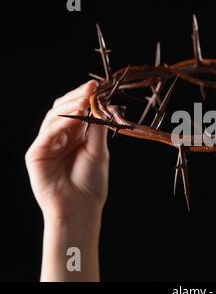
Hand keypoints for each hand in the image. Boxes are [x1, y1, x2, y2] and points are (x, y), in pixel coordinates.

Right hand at [25, 80, 108, 280]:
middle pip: (62, 109)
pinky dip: (61, 124)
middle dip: (76, 97)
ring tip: (85, 101)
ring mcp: (46, 144)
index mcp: (74, 136)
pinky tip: (74, 117)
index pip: (76, 110)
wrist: (81, 207)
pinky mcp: (35, 153)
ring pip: (53, 118)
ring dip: (69, 107)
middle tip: (90, 88)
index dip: (84, 97)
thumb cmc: (91, 182)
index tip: (96, 85)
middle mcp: (59, 137)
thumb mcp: (99, 150)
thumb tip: (100, 103)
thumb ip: (97, 127)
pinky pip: (47, 134)